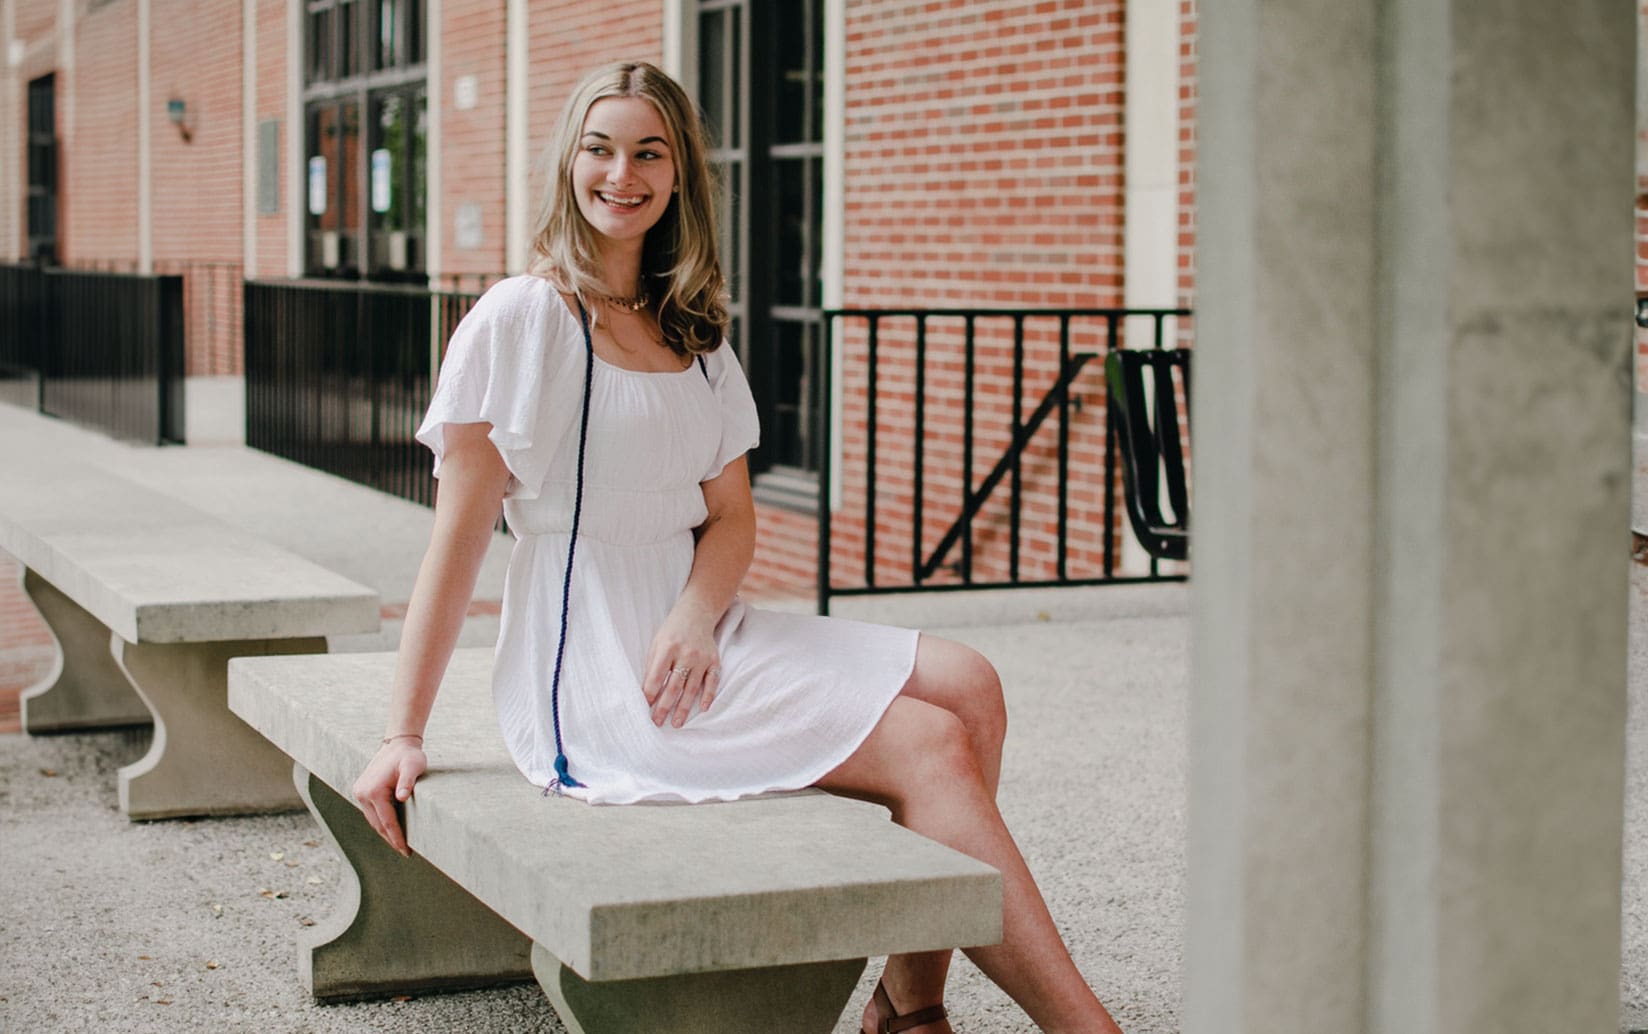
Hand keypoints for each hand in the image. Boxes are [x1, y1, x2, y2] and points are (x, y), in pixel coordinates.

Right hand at [351, 739, 426, 856]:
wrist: (397, 744)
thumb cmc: (409, 756)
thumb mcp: (413, 766)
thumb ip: (407, 781)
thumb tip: (401, 797)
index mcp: (374, 791)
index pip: (387, 822)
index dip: (397, 838)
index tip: (407, 851)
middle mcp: (362, 794)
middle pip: (378, 824)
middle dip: (391, 839)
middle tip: (406, 852)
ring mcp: (359, 792)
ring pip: (373, 820)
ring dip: (385, 832)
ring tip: (399, 844)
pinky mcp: (360, 791)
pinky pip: (371, 812)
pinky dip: (380, 821)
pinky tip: (391, 828)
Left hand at [642, 610, 721, 727]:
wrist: (696, 614)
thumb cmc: (672, 632)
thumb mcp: (657, 644)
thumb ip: (652, 666)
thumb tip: (647, 692)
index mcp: (668, 647)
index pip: (657, 675)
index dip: (651, 693)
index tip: (645, 707)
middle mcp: (686, 654)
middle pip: (674, 686)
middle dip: (664, 707)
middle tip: (657, 722)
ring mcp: (702, 658)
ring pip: (692, 688)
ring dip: (684, 708)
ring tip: (677, 723)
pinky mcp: (714, 661)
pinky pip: (712, 682)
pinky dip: (708, 696)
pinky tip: (703, 709)